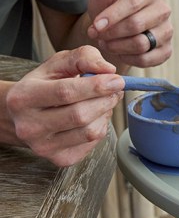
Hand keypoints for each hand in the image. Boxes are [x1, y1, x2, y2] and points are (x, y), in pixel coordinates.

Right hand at [5, 47, 124, 166]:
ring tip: (102, 102)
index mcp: (24, 98)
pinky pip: (93, 143)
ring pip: (90, 132)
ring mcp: (43, 147)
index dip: (96, 86)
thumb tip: (109, 70)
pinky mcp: (60, 159)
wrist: (22, 116)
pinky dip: (100, 127)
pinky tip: (93, 117)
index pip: (65, 93)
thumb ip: (83, 58)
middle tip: (115, 90)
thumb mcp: (57, 64)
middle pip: (80, 115)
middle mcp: (30, 126)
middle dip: (105, 100)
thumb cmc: (43, 86)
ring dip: (105, 114)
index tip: (117, 81)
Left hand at [86, 0, 172, 67]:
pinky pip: (148, 59)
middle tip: (97, 35)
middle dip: (112, 33)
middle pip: (137, 26)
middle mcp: (164, 9)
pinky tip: (119, 51)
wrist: (112, 27)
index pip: (133, 3)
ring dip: (117, 47)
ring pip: (142, 44)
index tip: (95, 25)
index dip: (112, 16)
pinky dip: (128, 58)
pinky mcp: (167, 50)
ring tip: (106, 42)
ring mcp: (168, 31)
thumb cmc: (108, 3)